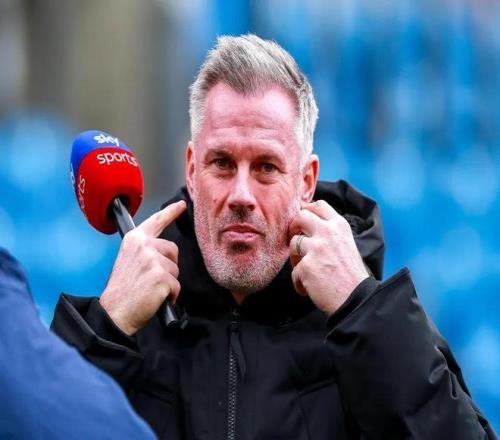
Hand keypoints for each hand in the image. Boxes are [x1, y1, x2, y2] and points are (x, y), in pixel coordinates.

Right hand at [99, 200, 186, 334]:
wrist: (115, 312)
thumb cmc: (122, 290)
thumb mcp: (128, 260)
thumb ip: (144, 250)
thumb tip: (162, 252)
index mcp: (134, 240)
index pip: (156, 221)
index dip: (171, 212)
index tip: (181, 205)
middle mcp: (144, 246)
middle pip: (173, 250)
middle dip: (168, 266)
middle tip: (150, 280)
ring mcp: (153, 260)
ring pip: (176, 270)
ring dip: (168, 283)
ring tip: (150, 289)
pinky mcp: (162, 276)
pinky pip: (177, 286)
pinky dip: (170, 296)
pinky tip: (155, 298)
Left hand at [288, 200, 368, 314]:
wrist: (356, 299)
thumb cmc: (351, 275)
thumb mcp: (346, 244)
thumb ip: (329, 233)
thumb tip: (307, 225)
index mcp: (339, 226)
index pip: (318, 205)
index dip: (306, 211)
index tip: (302, 222)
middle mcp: (327, 233)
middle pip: (300, 217)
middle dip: (293, 228)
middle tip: (296, 241)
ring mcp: (316, 248)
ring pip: (293, 243)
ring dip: (296, 259)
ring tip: (306, 272)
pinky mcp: (306, 266)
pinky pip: (294, 271)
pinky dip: (299, 282)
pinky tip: (309, 289)